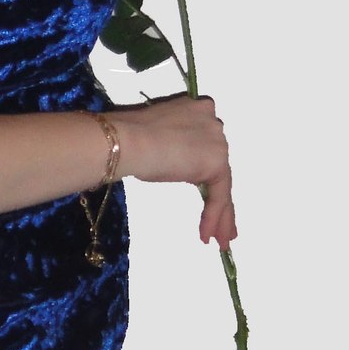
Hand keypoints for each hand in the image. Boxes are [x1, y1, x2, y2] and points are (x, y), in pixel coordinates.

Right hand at [114, 94, 237, 250]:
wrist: (126, 141)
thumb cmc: (129, 138)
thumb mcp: (156, 137)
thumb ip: (173, 143)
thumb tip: (172, 158)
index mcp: (197, 109)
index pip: (206, 144)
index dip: (204, 169)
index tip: (201, 187)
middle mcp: (213, 120)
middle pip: (218, 165)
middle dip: (219, 195)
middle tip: (221, 223)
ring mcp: (217, 141)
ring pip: (223, 183)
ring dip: (222, 215)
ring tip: (220, 240)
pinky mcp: (217, 162)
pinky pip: (219, 195)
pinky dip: (213, 217)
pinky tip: (205, 236)